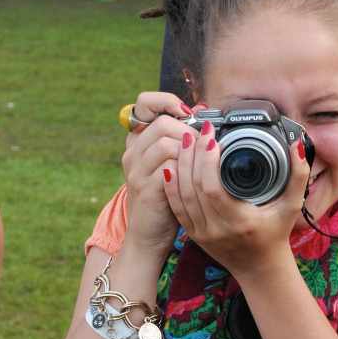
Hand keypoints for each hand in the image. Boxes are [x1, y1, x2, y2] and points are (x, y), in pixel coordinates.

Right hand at [121, 92, 204, 259]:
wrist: (148, 237)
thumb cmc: (166, 200)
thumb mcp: (172, 166)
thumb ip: (182, 142)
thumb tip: (205, 114)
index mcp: (137, 142)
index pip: (144, 103)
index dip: (167, 101)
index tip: (188, 113)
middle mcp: (132, 153)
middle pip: (163, 123)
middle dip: (190, 134)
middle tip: (202, 149)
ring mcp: (136, 170)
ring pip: (166, 143)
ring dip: (191, 152)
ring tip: (200, 165)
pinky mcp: (145, 188)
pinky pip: (170, 167)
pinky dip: (187, 170)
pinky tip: (195, 179)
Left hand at [162, 123, 310, 277]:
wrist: (260, 268)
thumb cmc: (276, 235)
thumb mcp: (292, 207)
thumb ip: (299, 176)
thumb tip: (297, 147)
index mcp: (240, 221)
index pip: (213, 188)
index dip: (208, 160)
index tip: (213, 139)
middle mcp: (218, 229)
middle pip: (194, 188)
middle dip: (193, 156)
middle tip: (198, 133)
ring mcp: (203, 234)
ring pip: (182, 196)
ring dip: (181, 166)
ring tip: (186, 143)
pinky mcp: (193, 235)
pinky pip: (177, 208)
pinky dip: (171, 187)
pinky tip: (170, 167)